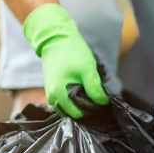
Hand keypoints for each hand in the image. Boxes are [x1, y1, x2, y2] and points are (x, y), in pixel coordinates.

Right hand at [22, 3, 107, 117]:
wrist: (56, 38)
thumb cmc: (72, 53)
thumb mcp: (88, 70)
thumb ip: (95, 88)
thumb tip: (103, 102)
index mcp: (59, 94)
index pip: (78, 114)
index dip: (91, 108)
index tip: (99, 98)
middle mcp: (52, 97)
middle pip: (72, 112)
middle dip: (85, 105)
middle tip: (95, 92)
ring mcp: (51, 93)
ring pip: (68, 107)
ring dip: (79, 101)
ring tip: (88, 89)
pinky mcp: (52, 88)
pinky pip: (64, 99)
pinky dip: (73, 96)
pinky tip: (81, 85)